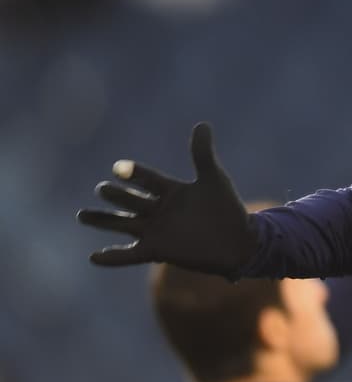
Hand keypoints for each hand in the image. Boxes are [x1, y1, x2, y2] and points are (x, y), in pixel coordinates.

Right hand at [77, 122, 254, 276]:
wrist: (239, 243)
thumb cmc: (227, 209)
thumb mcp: (214, 180)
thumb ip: (203, 154)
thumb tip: (202, 124)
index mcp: (170, 191)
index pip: (147, 179)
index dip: (134, 174)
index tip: (119, 168)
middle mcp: (158, 209)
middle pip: (131, 200)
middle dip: (116, 195)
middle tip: (102, 189)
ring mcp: (156, 230)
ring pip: (123, 223)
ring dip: (103, 220)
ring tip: (82, 216)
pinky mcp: (157, 251)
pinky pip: (130, 255)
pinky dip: (112, 257)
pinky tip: (93, 257)